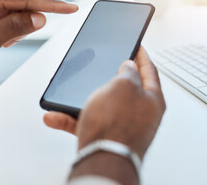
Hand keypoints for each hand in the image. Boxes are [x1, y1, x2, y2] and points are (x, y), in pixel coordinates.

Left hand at [0, 0, 77, 87]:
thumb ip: (14, 27)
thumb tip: (41, 17)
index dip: (52, 5)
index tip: (71, 8)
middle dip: (35, 15)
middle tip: (22, 35)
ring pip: (21, 7)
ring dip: (23, 24)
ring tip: (5, 41)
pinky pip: (13, 15)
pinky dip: (16, 27)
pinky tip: (3, 40)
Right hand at [44, 46, 164, 157]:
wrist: (103, 160)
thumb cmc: (116, 124)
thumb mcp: (123, 85)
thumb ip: (128, 72)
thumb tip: (128, 67)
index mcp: (151, 99)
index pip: (149, 70)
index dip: (141, 55)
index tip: (136, 46)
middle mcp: (139, 113)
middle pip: (125, 87)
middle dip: (110, 75)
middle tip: (105, 63)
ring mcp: (122, 125)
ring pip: (101, 104)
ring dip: (83, 97)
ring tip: (72, 90)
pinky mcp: (104, 136)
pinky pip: (85, 121)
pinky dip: (70, 118)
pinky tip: (55, 116)